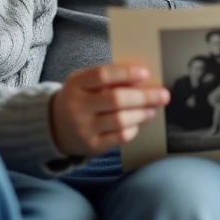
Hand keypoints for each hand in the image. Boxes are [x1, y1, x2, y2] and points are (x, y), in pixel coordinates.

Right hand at [50, 64, 168, 155]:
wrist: (56, 126)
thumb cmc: (79, 98)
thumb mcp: (84, 82)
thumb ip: (108, 78)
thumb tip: (142, 78)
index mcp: (76, 84)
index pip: (102, 75)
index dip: (125, 73)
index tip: (145, 73)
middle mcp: (77, 106)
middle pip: (115, 99)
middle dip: (144, 96)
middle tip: (164, 94)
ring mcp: (84, 128)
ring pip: (120, 120)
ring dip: (142, 113)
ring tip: (153, 109)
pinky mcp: (92, 146)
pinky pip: (120, 137)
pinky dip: (133, 128)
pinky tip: (138, 122)